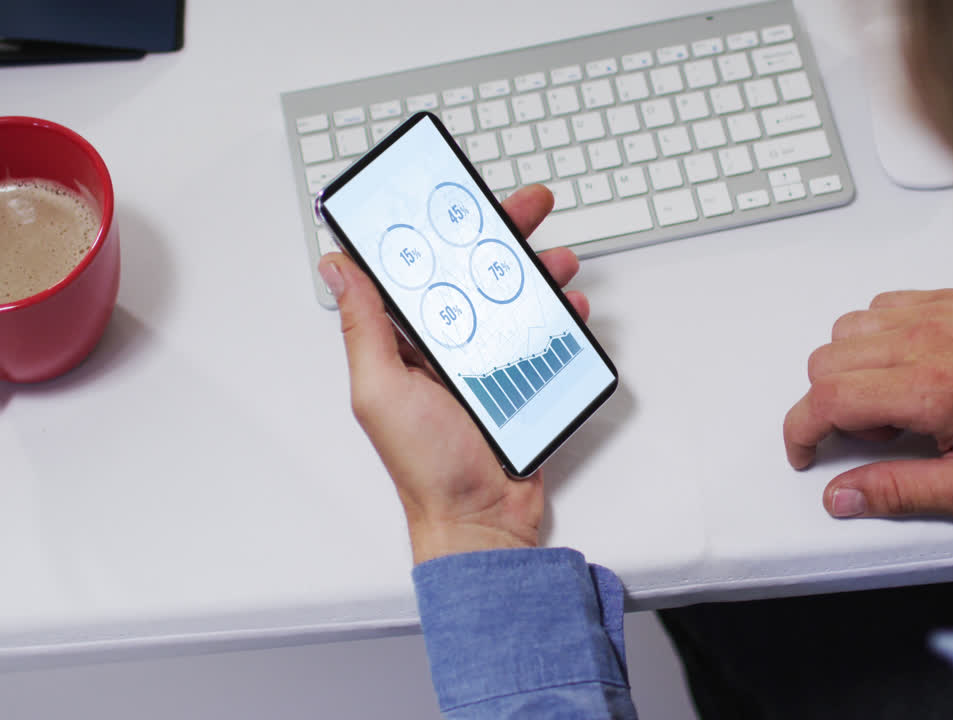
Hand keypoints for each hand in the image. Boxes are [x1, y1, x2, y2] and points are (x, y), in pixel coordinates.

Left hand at [318, 185, 587, 563]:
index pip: (418, 269)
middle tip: (528, 207)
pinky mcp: (522, 379)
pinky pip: (543, 336)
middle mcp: (445, 345)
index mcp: (404, 342)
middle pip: (474, 273)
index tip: (453, 197)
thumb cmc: (426, 468)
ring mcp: (486, 361)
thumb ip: (363, 328)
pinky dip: (561, 318)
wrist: (482, 520)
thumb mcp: (381, 391)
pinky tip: (571, 310)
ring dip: (539, 272)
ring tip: (557, 262)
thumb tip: (338, 268)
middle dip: (502, 235)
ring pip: (514, 298)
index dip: (436, 230)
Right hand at [784, 289, 952, 518]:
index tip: (805, 451)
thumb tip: (842, 496)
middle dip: (828, 406)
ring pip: (845, 330)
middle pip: (826, 362)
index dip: (800, 430)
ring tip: (893, 401)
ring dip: (849, 369)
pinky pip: (879, 306)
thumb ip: (900, 492)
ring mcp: (936, 313)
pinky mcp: (947, 299)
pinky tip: (906, 366)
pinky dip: (875, 337)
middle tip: (873, 436)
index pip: (827, 398)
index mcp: (931, 390)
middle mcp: (927, 341)